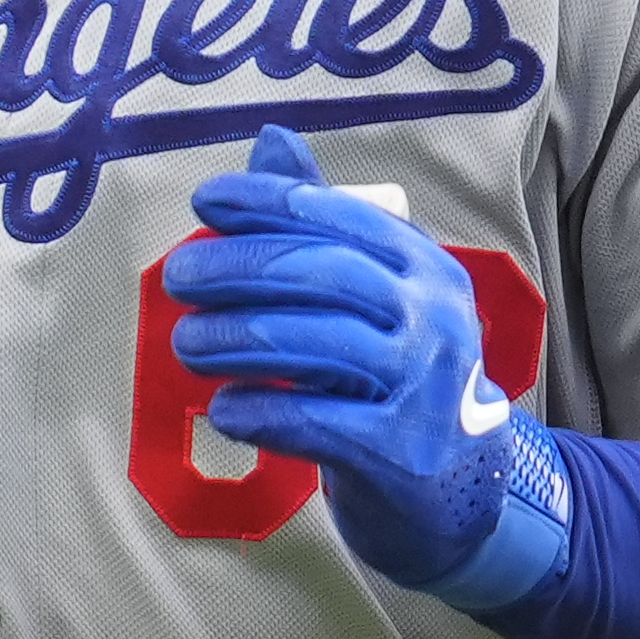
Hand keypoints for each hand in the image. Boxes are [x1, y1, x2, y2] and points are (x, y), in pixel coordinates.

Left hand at [164, 125, 571, 610]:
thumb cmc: (397, 385)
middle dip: (238, 269)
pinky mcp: (402, 454)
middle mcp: (435, 318)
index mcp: (426, 268)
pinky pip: (316, 421)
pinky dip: (261, 411)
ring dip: (235, 339)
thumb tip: (272, 141)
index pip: (339, 218)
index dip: (267, 204)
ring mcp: (425, 388)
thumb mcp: (374, 301)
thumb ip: (322, 226)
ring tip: (187, 344)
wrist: (462, 497)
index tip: (204, 203)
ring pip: (316, 343)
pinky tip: (224, 408)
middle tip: (178, 277)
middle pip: (323, 273)